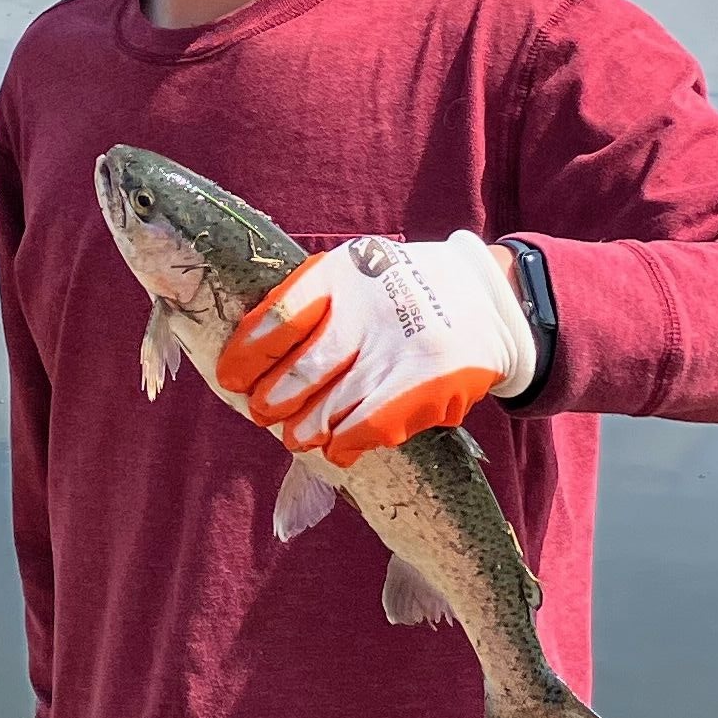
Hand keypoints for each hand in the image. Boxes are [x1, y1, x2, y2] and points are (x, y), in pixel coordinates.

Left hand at [219, 233, 535, 464]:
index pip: (281, 317)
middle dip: (273, 400)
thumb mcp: (355, 271)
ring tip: (297, 434)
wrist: (487, 301)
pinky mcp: (425, 387)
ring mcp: (399, 352)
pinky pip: (366, 428)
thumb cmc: (402, 290)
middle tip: (263, 412)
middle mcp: (370, 312)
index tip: (230, 377)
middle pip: (303, 370)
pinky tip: (335, 446)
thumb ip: (307, 302)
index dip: (248, 354)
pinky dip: (343, 443)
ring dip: (305, 429)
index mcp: (345, 274)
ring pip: (330, 408)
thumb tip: (249, 354)